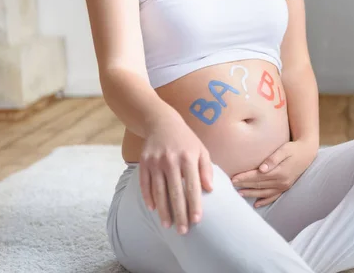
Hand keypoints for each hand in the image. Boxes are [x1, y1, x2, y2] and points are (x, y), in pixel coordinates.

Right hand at [139, 112, 213, 234]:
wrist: (162, 122)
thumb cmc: (186, 140)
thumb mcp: (201, 150)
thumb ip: (206, 169)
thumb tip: (209, 189)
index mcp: (188, 157)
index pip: (192, 186)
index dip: (194, 204)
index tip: (197, 220)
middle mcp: (171, 160)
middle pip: (175, 192)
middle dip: (179, 214)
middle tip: (183, 231)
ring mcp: (155, 162)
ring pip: (159, 191)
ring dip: (163, 210)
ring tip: (168, 225)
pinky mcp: (144, 163)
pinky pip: (145, 184)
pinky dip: (149, 198)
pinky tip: (154, 209)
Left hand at [231, 140, 316, 207]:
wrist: (307, 153)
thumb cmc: (293, 149)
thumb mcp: (284, 150)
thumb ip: (273, 159)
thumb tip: (262, 169)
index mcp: (280, 172)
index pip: (258, 176)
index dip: (245, 177)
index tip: (233, 178)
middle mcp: (282, 182)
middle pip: (259, 185)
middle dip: (244, 185)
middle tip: (231, 185)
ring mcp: (284, 186)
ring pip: (264, 193)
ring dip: (251, 194)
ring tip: (239, 194)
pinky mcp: (285, 187)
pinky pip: (273, 197)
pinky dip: (265, 201)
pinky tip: (256, 204)